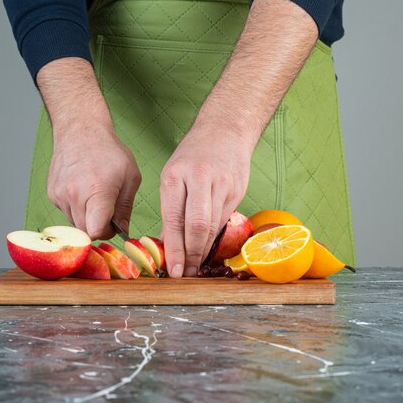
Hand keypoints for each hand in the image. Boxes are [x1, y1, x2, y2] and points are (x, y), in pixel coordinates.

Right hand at [47, 124, 140, 239]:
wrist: (80, 131)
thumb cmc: (109, 152)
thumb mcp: (130, 178)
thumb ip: (126, 208)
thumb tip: (123, 230)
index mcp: (97, 192)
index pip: (95, 231)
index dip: (106, 233)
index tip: (113, 225)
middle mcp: (74, 196)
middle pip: (85, 232)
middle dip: (98, 227)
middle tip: (108, 211)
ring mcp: (60, 195)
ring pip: (75, 224)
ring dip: (87, 218)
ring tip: (95, 196)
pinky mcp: (52, 194)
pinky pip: (66, 212)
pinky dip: (77, 208)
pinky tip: (83, 190)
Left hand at [160, 123, 252, 276]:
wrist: (225, 130)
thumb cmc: (193, 155)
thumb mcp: (173, 176)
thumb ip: (172, 209)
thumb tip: (167, 243)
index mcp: (175, 176)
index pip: (174, 219)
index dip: (174, 249)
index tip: (172, 269)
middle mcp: (198, 180)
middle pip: (196, 226)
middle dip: (190, 254)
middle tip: (185, 273)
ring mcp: (220, 185)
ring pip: (212, 227)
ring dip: (203, 250)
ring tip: (195, 266)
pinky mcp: (236, 190)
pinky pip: (224, 221)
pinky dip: (215, 238)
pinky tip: (208, 248)